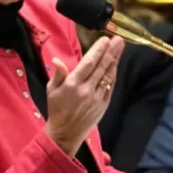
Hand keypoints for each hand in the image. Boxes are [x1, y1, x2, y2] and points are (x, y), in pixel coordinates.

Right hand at [45, 36, 124, 155]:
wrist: (65, 133)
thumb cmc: (56, 109)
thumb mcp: (51, 90)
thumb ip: (58, 74)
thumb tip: (58, 60)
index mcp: (72, 84)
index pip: (88, 63)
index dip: (98, 50)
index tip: (105, 40)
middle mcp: (86, 89)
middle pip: (101, 67)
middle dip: (111, 52)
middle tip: (119, 39)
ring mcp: (96, 97)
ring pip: (108, 76)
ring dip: (115, 61)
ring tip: (121, 48)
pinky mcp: (103, 105)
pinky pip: (110, 87)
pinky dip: (113, 75)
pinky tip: (115, 65)